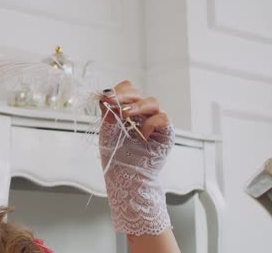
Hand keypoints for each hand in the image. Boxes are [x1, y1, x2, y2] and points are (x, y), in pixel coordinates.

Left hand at [98, 80, 174, 235]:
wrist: (127, 180)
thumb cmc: (117, 159)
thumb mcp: (107, 132)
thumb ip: (107, 114)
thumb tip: (105, 95)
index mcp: (128, 112)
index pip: (127, 90)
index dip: (117, 91)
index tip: (105, 96)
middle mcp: (142, 115)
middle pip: (138, 92)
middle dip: (125, 96)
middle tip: (113, 103)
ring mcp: (155, 123)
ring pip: (152, 102)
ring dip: (137, 105)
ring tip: (126, 113)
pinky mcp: (166, 134)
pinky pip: (163, 118)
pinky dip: (151, 123)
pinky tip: (142, 134)